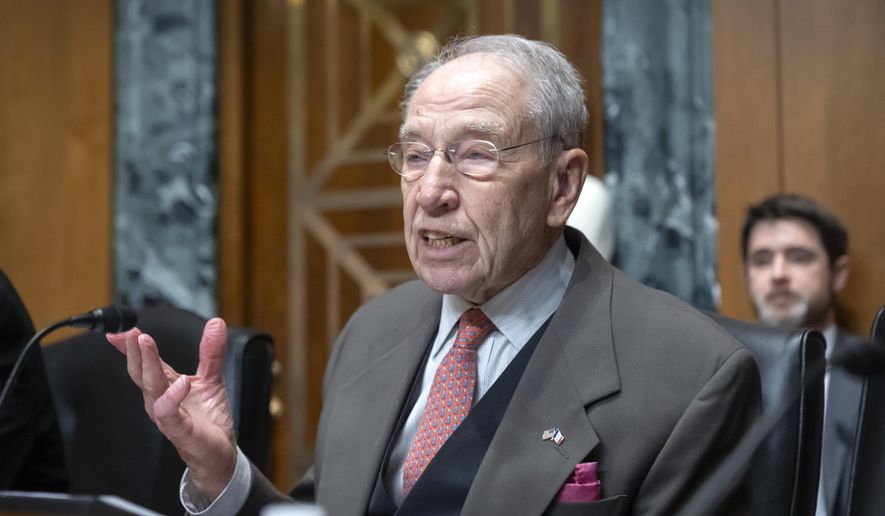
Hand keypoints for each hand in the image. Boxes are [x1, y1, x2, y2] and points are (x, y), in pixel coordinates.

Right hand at [106, 318, 236, 499]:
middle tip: (133, 331)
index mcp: (165, 385)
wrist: (219, 452)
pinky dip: (173, 396)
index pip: (144, 362)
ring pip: (151, 388)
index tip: (121, 329)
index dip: (131, 346)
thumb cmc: (208, 417)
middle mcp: (160, 398)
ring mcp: (167, 414)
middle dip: (135, 351)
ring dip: (147, 365)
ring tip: (146, 343)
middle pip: (141, 372)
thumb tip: (216, 322)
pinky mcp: (179, 429)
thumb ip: (212, 351)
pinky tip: (181, 382)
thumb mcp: (212, 377)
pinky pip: (170, 412)